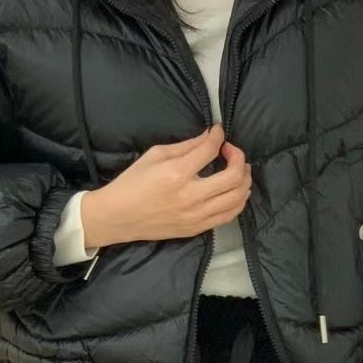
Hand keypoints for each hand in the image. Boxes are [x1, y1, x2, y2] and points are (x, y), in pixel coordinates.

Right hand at [80, 122, 250, 246]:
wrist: (118, 216)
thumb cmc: (133, 183)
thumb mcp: (155, 155)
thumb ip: (186, 146)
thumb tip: (209, 137)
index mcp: (177, 173)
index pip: (210, 149)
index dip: (219, 136)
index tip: (219, 133)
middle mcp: (191, 196)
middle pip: (234, 176)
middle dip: (239, 158)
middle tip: (232, 152)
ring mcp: (196, 215)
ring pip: (237, 198)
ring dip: (244, 180)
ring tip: (239, 171)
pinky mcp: (197, 228)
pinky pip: (229, 216)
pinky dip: (238, 201)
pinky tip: (234, 191)